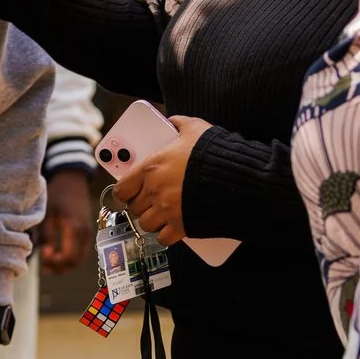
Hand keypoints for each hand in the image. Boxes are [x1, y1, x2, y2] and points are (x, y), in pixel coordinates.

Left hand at [32, 167, 92, 273]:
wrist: (71, 179)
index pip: (69, 257)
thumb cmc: (57, 193)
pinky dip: (69, 258)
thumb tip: (43, 253)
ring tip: (47, 264)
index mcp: (75, 228)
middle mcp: (85, 233)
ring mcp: (88, 233)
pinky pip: (80, 252)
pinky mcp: (87, 231)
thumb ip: (45, 234)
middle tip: (43, 266)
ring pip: (79, 259)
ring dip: (64, 265)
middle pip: (75, 262)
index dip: (55, 262)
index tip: (43, 254)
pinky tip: (56, 255)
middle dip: (59, 268)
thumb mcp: (47, 212)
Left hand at [108, 116, 209, 244]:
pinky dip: (166, 235)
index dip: (125, 191)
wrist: (236, 180)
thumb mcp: (196, 130)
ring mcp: (167, 211)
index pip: (122, 188)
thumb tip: (173, 121)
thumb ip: (180, 124)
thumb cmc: (213, 154)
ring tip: (161, 214)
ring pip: (147, 224)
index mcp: (151, 168)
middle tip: (150, 201)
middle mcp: (154, 192)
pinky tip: (172, 228)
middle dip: (141, 205)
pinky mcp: (181, 227)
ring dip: (152, 220)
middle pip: (134, 208)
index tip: (129, 191)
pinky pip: (164, 238)